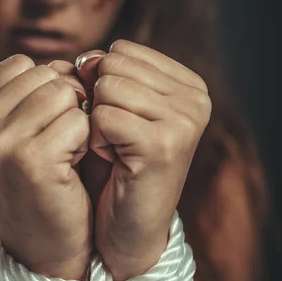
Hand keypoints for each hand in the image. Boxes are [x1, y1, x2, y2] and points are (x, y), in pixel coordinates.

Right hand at [0, 55, 91, 280]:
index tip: (37, 131)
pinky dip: (87, 140)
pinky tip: (71, 167)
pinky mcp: (29, 160)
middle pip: (44, 74)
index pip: (23, 64)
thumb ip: (32, 85)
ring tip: (62, 154)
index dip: (45, 92)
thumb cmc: (40, 175)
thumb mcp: (18, 124)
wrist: (46, 242)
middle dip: (64, 105)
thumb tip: (82, 62)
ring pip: (64, 92)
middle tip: (53, 146)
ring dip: (77, 121)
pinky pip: (81, 119)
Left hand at [76, 40, 211, 280]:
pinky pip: (103, 117)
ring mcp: (184, 121)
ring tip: (117, 151)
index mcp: (189, 84)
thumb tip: (86, 58)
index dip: (104, 85)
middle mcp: (195, 98)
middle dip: (99, 103)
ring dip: (97, 124)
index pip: (121, 50)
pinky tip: (116, 163)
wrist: (129, 230)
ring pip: (106, 88)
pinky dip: (96, 142)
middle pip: (112, 66)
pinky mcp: (164, 145)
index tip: (121, 122)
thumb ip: (102, 74)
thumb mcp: (113, 108)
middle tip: (117, 140)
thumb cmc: (117, 166)